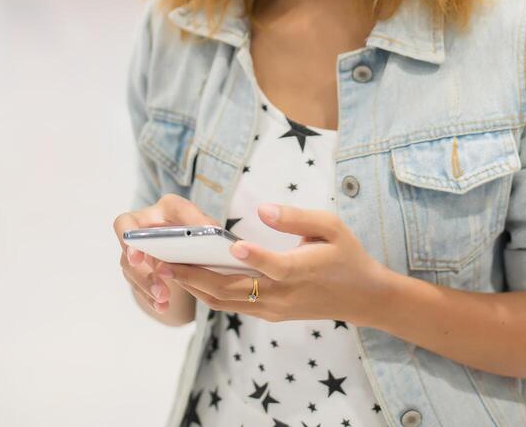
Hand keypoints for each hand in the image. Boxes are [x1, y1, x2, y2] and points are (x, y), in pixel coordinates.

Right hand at [113, 194, 220, 313]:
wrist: (198, 247)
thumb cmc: (201, 231)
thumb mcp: (207, 224)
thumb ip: (207, 224)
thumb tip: (210, 231)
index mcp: (159, 211)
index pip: (131, 219)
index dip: (129, 235)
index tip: (137, 255)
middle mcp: (143, 228)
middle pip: (128, 248)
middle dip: (139, 265)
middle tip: (155, 279)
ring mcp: (138, 251)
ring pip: (130, 269)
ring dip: (147, 284)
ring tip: (164, 297)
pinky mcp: (139, 272)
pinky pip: (139, 286)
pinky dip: (151, 298)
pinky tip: (163, 306)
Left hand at [156, 202, 385, 324]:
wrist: (362, 298)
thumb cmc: (346, 255)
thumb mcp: (331, 226)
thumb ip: (297, 218)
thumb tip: (263, 210)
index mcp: (301, 270)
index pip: (273, 267)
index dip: (253, 257)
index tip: (231, 245)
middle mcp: (282, 295)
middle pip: (231, 289)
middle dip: (194, 274)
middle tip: (164, 258)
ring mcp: (272, 309)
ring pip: (224, 301)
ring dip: (193, 286)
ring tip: (165, 266)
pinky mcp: (268, 314)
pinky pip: (231, 305)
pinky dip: (206, 293)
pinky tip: (188, 275)